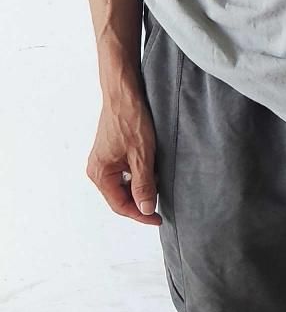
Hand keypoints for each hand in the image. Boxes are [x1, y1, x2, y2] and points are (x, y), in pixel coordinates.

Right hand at [87, 75, 160, 223]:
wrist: (124, 93)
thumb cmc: (130, 120)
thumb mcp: (142, 156)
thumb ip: (143, 184)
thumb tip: (146, 209)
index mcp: (100, 173)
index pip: (120, 205)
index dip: (140, 214)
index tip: (158, 218)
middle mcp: (98, 169)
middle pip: (120, 197)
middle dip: (141, 202)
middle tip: (161, 205)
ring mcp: (104, 161)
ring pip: (124, 185)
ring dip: (141, 187)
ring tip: (158, 183)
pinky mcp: (111, 153)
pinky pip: (125, 173)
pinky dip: (139, 175)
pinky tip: (152, 169)